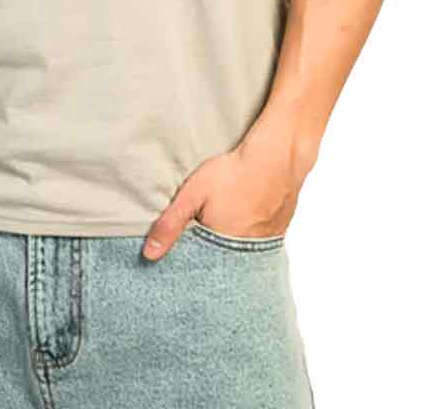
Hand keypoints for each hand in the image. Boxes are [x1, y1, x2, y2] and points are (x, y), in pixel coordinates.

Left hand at [141, 131, 314, 259]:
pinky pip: (257, 245)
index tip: (180, 258)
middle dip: (208, 255)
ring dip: (229, 247)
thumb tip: (148, 254)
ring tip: (223, 225)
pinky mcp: (278, 234)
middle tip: (204, 231)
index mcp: (222, 250)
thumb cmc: (233, 173)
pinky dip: (247, 237)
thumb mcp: (192, 194)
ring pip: (239, 254)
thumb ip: (170, 224)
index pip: (200, 269)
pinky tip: (242, 221)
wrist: (276, 158)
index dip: (189, 262)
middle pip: (220, 264)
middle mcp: (246, 254)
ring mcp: (265, 245)